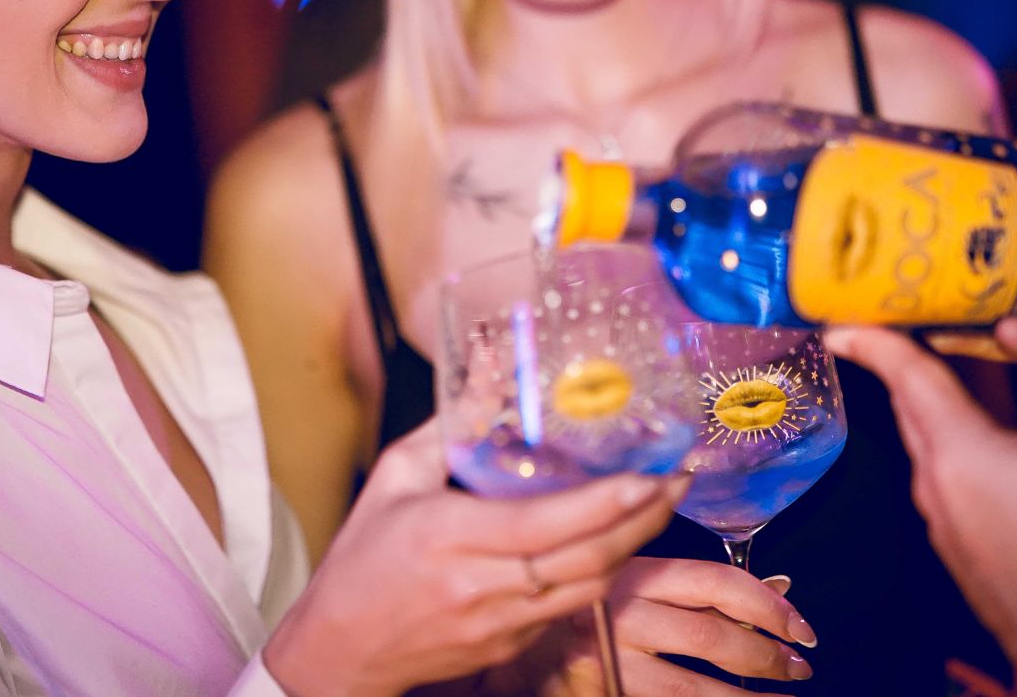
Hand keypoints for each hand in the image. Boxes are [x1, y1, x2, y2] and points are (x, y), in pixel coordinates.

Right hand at [263, 419, 687, 696]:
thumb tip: (490, 363)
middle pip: (586, 558)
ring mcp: (501, 623)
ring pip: (589, 587)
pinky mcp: (511, 646)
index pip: (545, 523)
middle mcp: (481, 585)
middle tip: (677, 479)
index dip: (606, 502)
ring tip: (662, 503)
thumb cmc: (362, 561)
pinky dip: (601, 572)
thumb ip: (450, 423)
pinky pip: (571, 606)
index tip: (648, 474)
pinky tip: (618, 540)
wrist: (338, 653)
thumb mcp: (395, 479)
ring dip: (633, 547)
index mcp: (449, 536)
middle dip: (643, 519)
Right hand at [491, 559, 815, 693]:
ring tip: (785, 696)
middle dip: (769, 652)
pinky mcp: (589, 695)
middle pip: (714, 637)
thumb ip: (616, 537)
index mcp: (621, 572)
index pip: (711, 581)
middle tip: (800, 660)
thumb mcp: (560, 544)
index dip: (764, 599)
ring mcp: (603, 668)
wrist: (429, 625)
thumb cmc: (502, 578)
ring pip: (694, 691)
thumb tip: (716, 548)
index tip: (796, 613)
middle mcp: (617, 619)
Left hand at [826, 329, 1016, 696]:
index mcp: (958, 450)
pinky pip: (952, 480)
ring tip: (992, 392)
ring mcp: (942, 518)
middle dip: (909, 370)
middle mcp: (935, 481)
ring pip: (933, 445)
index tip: (841, 324)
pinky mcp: (958, 544)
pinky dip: (971, 452)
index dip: (875, 342)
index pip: (907, 378)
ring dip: (951, 413)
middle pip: (913, 409)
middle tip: (914, 336)